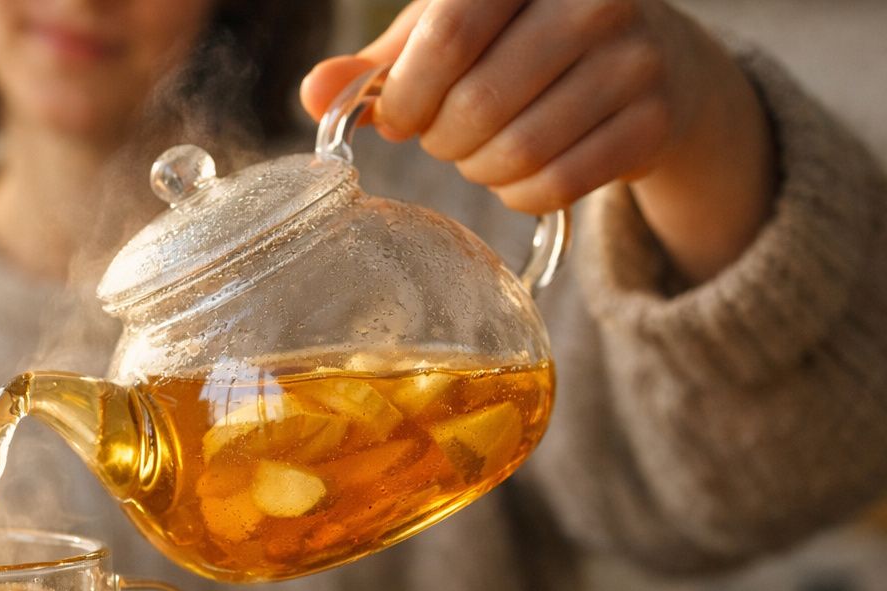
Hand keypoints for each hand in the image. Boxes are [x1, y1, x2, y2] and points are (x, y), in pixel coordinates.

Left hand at [302, 0, 775, 283]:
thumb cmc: (523, 40)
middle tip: (443, 136)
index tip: (398, 117)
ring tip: (479, 152)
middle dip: (441, 138)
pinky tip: (516, 176)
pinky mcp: (651, 123)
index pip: (448, 36)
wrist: (650, 61)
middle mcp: (592, 1)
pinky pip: (556, 185)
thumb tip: (314, 94)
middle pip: (477, 103)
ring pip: (517, 150)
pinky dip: (519, 196)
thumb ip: (381, 64)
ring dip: (478, 169)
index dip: (407, 95)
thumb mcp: (450, 33)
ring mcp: (632, 60)